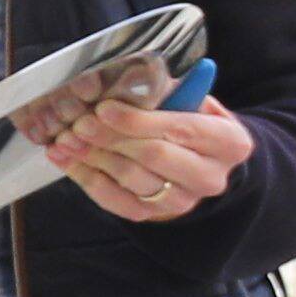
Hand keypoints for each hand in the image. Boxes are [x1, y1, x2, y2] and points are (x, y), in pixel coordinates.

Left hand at [19, 77, 246, 219]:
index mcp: (229, 142)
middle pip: (155, 156)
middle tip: (79, 123)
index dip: (139, 120)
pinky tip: (65, 159)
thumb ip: (163, 90)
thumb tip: (120, 81)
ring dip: (93, 156)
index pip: (181, 129)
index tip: (104, 108)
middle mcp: (211, 177)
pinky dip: (86, 178)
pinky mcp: (153, 215)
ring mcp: (182, 202)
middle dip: (112, 137)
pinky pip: (114, 200)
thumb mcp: (190, 99)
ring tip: (66, 138)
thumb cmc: (190, 121)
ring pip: (131, 178)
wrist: (199, 162)